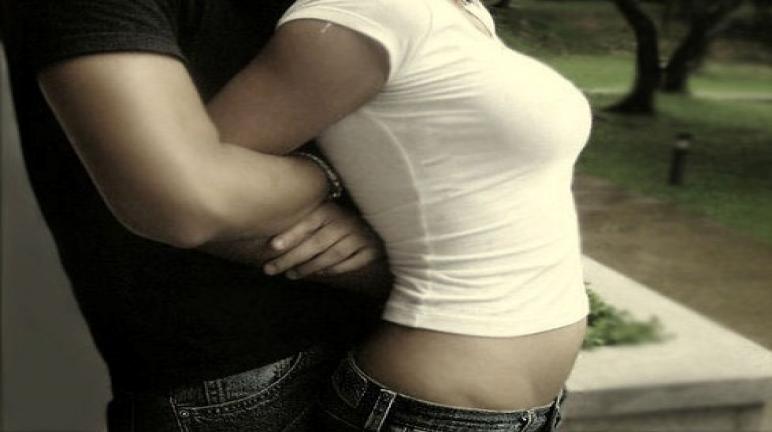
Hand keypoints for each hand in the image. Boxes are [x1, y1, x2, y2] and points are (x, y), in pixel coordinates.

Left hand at [262, 202, 383, 278]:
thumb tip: (269, 242)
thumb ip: (300, 225)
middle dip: (291, 258)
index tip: (273, 246)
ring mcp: (359, 237)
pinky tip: (319, 274)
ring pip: (331, 256)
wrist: (371, 224)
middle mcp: (345, 222)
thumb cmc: (333, 221)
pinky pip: (349, 265)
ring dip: (309, 268)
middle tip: (270, 269)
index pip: (308, 223)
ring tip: (290, 275)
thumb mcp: (318, 216)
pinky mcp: (370, 250)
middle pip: (316, 243)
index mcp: (329, 210)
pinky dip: (333, 271)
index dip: (291, 235)